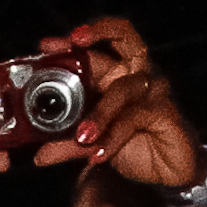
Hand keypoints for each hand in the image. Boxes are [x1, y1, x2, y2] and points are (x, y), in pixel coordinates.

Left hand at [30, 16, 200, 188]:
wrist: (168, 171)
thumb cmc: (134, 145)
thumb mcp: (93, 143)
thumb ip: (67, 143)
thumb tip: (38, 154)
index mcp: (116, 73)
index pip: (96, 44)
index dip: (73, 40)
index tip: (46, 45)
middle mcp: (136, 74)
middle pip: (123, 37)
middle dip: (97, 34)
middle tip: (74, 41)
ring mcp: (153, 91)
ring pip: (122, 89)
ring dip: (99, 113)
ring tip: (81, 137)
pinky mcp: (165, 112)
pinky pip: (135, 119)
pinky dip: (113, 137)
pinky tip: (98, 154)